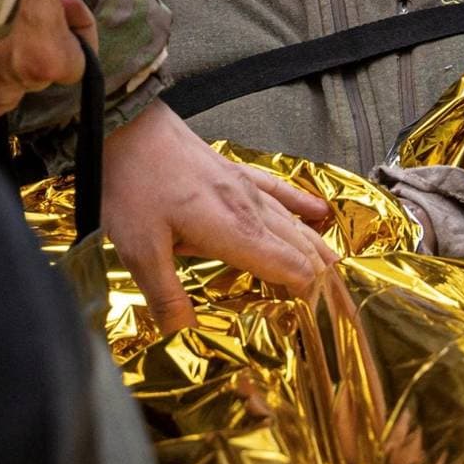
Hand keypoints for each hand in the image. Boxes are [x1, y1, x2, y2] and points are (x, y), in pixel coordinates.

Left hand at [103, 101, 336, 333]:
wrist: (127, 126)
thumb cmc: (132, 184)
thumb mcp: (139, 249)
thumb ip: (166, 295)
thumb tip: (183, 337)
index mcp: (234, 232)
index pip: (288, 267)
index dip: (309, 292)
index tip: (322, 317)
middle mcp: (249, 209)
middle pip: (298, 246)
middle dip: (319, 274)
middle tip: (336, 302)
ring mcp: (245, 186)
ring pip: (293, 220)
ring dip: (315, 245)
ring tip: (335, 267)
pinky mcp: (234, 170)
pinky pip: (278, 189)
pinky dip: (301, 202)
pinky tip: (318, 209)